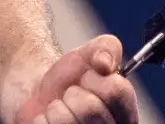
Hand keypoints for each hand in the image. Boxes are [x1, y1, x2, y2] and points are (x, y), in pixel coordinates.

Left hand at [12, 35, 138, 123]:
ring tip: (59, 108)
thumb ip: (107, 48)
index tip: (86, 78)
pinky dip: (42, 119)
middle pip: (91, 108)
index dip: (95, 79)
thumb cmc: (71, 77)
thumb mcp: (90, 53)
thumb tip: (105, 62)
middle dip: (73, 93)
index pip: (116, 91)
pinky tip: (49, 121)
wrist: (39, 92)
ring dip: (56, 107)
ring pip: (67, 121)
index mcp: (126, 113)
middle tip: (70, 95)